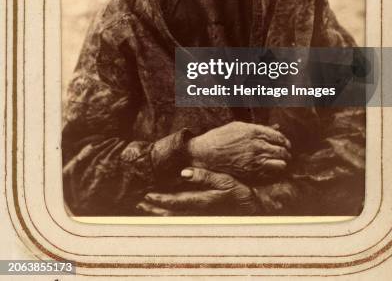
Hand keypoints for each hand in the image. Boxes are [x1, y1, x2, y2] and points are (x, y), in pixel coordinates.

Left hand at [136, 167, 256, 215]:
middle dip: (155, 209)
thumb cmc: (237, 191)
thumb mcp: (223, 179)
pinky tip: (163, 213)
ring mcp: (200, 217)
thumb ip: (203, 176)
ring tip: (146, 209)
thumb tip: (184, 172)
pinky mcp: (202, 219)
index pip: (176, 201)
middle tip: (140, 204)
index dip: (160, 199)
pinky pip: (181, 219)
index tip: (148, 195)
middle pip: (171, 213)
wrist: (251, 207)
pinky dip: (169, 216)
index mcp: (202, 201)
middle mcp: (198, 212)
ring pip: (174, 218)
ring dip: (159, 214)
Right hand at [187, 121, 290, 182]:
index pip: (278, 136)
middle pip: (282, 150)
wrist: (205, 153)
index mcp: (254, 131)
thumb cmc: (220, 138)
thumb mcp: (239, 126)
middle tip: (285, 152)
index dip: (284, 140)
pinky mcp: (251, 172)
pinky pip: (270, 173)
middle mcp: (257, 145)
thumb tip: (277, 127)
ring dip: (283, 161)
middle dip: (286, 151)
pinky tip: (271, 168)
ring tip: (281, 161)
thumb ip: (259, 128)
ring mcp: (255, 160)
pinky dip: (274, 170)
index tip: (285, 143)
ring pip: (280, 162)